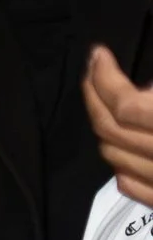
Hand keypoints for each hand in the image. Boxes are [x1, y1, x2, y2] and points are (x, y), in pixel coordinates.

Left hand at [84, 38, 152, 205]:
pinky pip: (129, 184)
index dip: (104, 78)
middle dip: (94, 97)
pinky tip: (123, 140)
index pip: (125, 105)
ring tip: (106, 99)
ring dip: (103, 126)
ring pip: (113, 158)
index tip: (99, 55)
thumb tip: (141, 62)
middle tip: (93, 71)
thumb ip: (152, 91)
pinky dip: (118, 160)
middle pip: (110, 130)